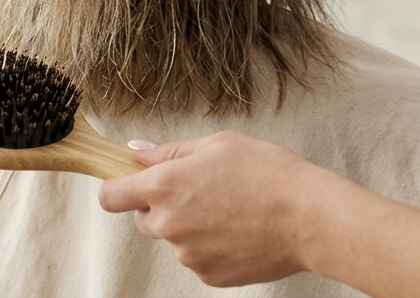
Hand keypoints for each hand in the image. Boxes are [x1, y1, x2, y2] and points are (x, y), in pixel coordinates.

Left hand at [98, 131, 326, 287]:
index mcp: (165, 186)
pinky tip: (239, 229)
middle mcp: (169, 224)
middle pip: (144, 218)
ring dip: (190, 225)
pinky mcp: (208, 276)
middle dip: (162, 205)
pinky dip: (210, 245)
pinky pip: (197, 257)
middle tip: (201, 189)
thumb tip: (137, 151)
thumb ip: (170, 151)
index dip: (116, 188)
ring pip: (174, 238)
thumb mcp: (218, 144)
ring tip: (230, 208)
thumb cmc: (268, 173)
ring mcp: (188, 255)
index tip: (129, 183)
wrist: (309, 218)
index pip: (111, 196)